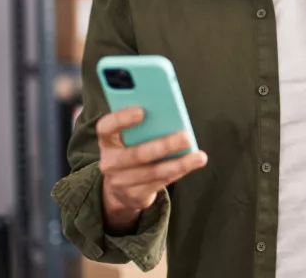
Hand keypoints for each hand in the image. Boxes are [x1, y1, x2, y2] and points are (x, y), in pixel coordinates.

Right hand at [97, 106, 207, 233]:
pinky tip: (193, 163)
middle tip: (186, 137)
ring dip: (179, 164)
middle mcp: (110, 162)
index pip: (106, 127)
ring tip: (199, 156)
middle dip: (164, 145)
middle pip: (136, 154)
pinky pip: (160, 183)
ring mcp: (121, 182)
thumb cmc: (131, 150)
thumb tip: (170, 115)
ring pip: (153, 172)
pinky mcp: (135, 195)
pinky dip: (179, 171)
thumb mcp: (129, 138)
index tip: (142, 110)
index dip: (122, 119)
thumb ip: (143, 126)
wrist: (121, 188)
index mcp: (107, 141)